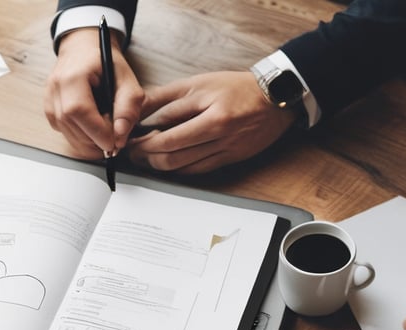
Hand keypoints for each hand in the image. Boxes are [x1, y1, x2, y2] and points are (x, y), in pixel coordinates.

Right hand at [45, 28, 143, 158]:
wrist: (82, 48)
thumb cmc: (104, 61)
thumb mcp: (126, 77)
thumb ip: (129, 106)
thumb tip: (120, 136)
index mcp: (72, 75)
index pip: (78, 111)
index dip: (97, 132)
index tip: (114, 142)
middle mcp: (55, 89)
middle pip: (72, 127)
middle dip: (96, 140)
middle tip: (114, 138)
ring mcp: (48, 101)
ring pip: (68, 135)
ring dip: (90, 141)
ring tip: (105, 130)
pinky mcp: (49, 112)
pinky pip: (65, 134)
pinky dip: (81, 137)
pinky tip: (92, 126)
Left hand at [127, 71, 296, 173]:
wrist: (276, 98)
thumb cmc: (236, 87)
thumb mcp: (198, 83)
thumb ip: (165, 97)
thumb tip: (136, 109)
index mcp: (211, 113)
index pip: (166, 132)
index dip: (142, 139)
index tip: (129, 138)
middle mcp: (218, 134)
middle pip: (171, 155)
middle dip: (145, 156)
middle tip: (132, 152)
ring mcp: (225, 150)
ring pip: (182, 167)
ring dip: (157, 165)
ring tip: (144, 158)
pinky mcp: (229, 160)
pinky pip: (196, 171)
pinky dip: (177, 169)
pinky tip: (166, 163)